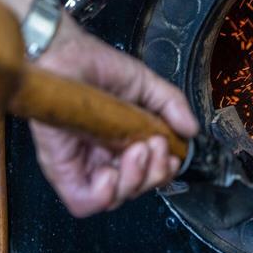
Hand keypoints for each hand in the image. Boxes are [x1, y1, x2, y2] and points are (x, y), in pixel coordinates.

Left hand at [30, 18, 199, 216]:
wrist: (64, 51)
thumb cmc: (94, 63)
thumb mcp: (144, 83)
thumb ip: (171, 105)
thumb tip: (191, 130)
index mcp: (122, 140)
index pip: (147, 174)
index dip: (162, 171)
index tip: (171, 152)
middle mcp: (102, 155)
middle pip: (135, 189)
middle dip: (154, 174)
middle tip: (155, 145)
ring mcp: (82, 164)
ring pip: (114, 199)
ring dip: (134, 181)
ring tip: (137, 149)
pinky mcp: (61, 167)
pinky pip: (82, 201)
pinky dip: (103, 196)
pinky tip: (111, 174)